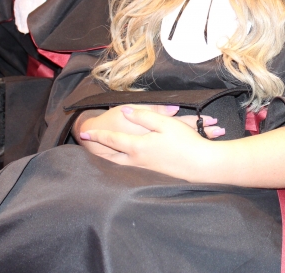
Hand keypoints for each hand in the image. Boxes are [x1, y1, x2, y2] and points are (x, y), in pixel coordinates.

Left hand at [80, 106, 217, 180]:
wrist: (201, 165)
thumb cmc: (184, 143)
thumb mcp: (164, 124)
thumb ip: (143, 116)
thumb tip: (127, 111)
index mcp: (138, 145)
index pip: (112, 140)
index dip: (97, 135)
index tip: (83, 132)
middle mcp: (137, 159)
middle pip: (111, 155)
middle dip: (98, 149)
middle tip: (86, 142)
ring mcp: (145, 168)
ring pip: (119, 164)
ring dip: (107, 158)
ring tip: (97, 154)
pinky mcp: (153, 173)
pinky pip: (129, 169)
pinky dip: (119, 165)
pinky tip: (121, 164)